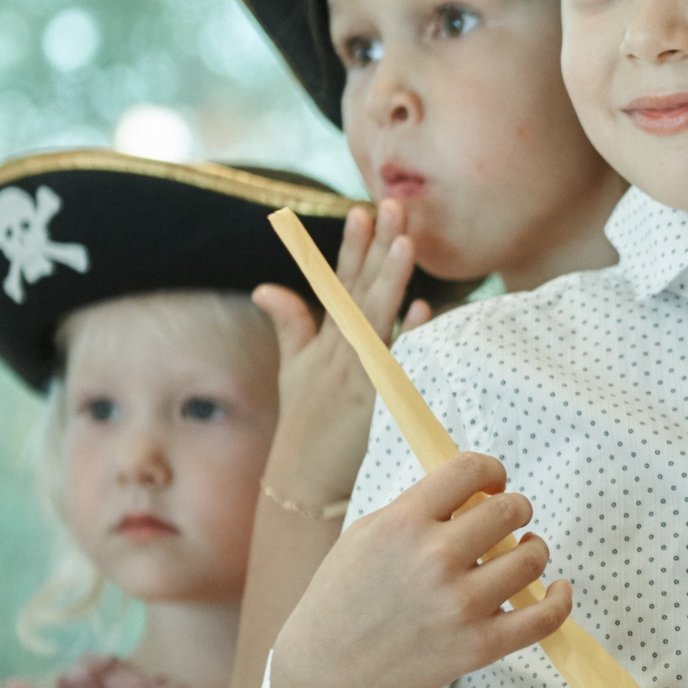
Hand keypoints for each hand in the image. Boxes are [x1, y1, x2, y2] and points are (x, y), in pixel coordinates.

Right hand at [253, 200, 430, 508]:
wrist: (304, 483)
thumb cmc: (305, 426)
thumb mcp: (293, 370)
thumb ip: (290, 325)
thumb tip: (266, 286)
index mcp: (325, 339)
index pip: (340, 282)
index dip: (351, 246)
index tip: (362, 211)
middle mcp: (340, 351)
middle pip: (360, 288)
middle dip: (376, 245)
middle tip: (391, 204)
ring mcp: (357, 374)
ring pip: (377, 317)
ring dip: (390, 279)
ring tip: (405, 242)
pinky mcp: (373, 401)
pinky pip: (394, 363)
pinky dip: (406, 336)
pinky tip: (421, 308)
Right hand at [268, 451, 569, 687]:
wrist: (328, 672)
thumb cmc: (347, 596)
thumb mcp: (368, 534)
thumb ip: (420, 508)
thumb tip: (478, 488)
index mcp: (404, 522)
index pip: (471, 468)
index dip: (491, 471)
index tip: (492, 484)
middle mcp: (435, 559)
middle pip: (511, 509)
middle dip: (515, 509)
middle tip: (505, 522)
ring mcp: (460, 605)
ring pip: (532, 557)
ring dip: (532, 550)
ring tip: (520, 554)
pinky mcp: (479, 646)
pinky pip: (544, 617)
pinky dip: (561, 599)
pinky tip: (558, 589)